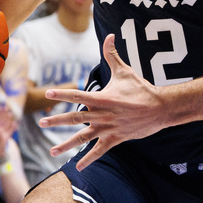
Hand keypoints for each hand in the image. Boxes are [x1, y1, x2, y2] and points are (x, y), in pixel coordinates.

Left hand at [0, 105, 16, 157]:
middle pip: (3, 119)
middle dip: (4, 113)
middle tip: (6, 108)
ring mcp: (3, 131)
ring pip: (7, 124)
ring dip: (9, 119)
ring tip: (10, 113)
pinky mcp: (6, 137)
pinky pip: (10, 132)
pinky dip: (13, 128)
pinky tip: (16, 124)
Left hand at [39, 34, 165, 169]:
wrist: (160, 109)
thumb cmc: (141, 89)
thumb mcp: (125, 71)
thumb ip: (113, 55)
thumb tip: (110, 35)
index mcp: (103, 98)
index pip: (78, 96)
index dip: (63, 95)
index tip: (48, 94)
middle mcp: (103, 115)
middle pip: (75, 119)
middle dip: (57, 120)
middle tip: (42, 121)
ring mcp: (108, 129)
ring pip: (83, 138)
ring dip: (66, 144)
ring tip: (51, 150)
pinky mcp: (115, 139)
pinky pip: (99, 151)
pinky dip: (88, 159)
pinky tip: (78, 167)